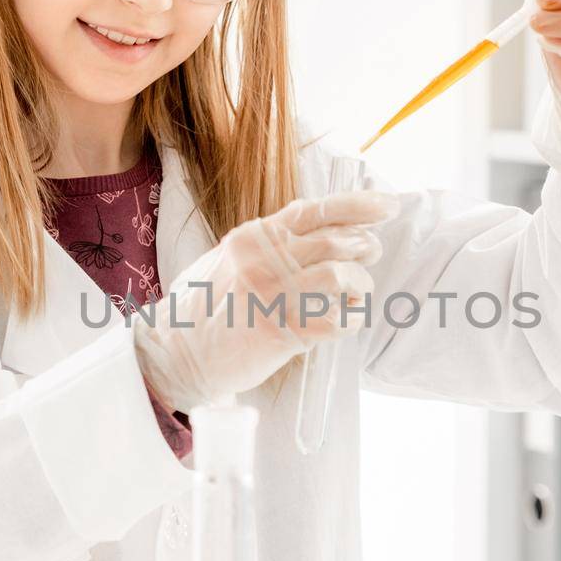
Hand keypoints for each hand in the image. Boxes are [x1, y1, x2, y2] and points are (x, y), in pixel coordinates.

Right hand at [131, 189, 398, 413]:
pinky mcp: (283, 332)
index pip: (315, 210)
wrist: (173, 354)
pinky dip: (352, 319)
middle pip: (336, 240)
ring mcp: (274, 295)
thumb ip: (266, 242)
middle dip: (365, 245)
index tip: (387, 206)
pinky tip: (346, 321)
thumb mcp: (227, 259)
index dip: (358, 205)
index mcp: (253, 237)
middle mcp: (264, 259)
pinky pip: (338, 320)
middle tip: (372, 253)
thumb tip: (314, 230)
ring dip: (359, 283)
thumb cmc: (201, 309)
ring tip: (355, 292)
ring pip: (341, 274)